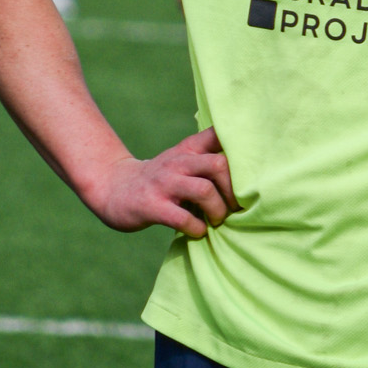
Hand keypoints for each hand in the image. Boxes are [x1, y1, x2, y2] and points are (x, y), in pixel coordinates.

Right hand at [88, 128, 238, 236]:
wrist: (113, 188)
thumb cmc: (160, 179)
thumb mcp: (182, 158)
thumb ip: (208, 156)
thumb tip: (251, 167)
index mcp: (188, 149)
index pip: (219, 135)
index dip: (241, 149)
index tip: (254, 169)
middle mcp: (178, 162)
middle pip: (219, 166)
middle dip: (234, 191)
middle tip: (234, 208)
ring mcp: (164, 184)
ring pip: (204, 190)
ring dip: (218, 211)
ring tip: (216, 221)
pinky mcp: (152, 206)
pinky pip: (183, 218)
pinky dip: (197, 228)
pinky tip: (198, 231)